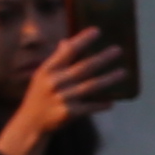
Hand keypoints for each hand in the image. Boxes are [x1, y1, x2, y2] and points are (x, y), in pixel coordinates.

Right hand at [0, 28, 123, 154]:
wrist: (30, 124)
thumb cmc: (40, 95)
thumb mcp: (43, 76)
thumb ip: (57, 60)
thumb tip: (67, 41)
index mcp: (47, 70)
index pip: (67, 51)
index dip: (82, 40)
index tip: (97, 31)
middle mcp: (54, 83)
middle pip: (84, 67)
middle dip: (103, 58)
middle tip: (118, 50)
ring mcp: (62, 98)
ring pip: (92, 86)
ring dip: (109, 79)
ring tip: (124, 72)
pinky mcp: (69, 113)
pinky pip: (91, 106)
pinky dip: (102, 104)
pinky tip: (112, 101)